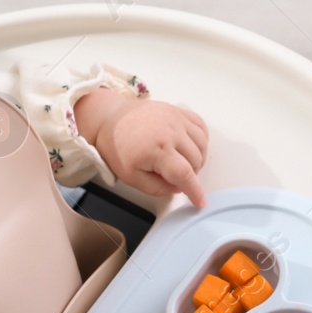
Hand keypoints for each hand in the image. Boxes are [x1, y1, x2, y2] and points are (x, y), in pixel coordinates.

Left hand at [78, 91, 209, 208]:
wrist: (110, 119)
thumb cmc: (117, 147)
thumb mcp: (131, 177)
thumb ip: (157, 188)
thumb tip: (178, 188)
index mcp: (158, 149)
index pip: (185, 174)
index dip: (195, 191)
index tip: (200, 201)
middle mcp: (171, 131)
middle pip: (196, 161)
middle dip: (190, 175)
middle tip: (175, 176)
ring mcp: (176, 118)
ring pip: (202, 144)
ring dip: (197, 159)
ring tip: (182, 163)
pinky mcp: (177, 110)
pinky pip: (200, 126)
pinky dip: (200, 140)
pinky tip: (189, 147)